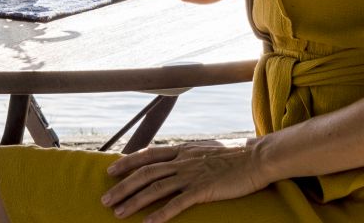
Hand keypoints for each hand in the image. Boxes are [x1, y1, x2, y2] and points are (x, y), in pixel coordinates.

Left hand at [101, 140, 270, 222]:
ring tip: (118, 213)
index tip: (110, 170)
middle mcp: (182, 160)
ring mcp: (191, 174)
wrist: (258, 157)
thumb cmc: (236, 155)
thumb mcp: (206, 149)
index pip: (147, 154)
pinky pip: (177, 203)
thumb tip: (178, 157)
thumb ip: (189, 154)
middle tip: (105, 200)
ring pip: (155, 188)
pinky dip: (161, 214)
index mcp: (182, 149)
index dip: (127, 162)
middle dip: (122, 187)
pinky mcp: (203, 189)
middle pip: (144, 173)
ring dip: (134, 201)